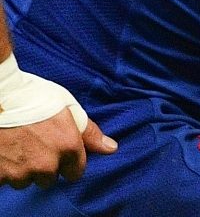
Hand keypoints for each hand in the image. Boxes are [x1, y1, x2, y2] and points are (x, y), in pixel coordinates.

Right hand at [0, 108, 116, 189]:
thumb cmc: (33, 96)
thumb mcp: (68, 107)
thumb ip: (89, 132)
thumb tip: (112, 148)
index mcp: (67, 146)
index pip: (76, 172)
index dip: (69, 161)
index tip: (60, 149)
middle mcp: (47, 164)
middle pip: (50, 178)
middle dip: (46, 165)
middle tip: (37, 143)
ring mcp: (22, 173)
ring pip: (27, 180)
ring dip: (25, 168)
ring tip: (20, 143)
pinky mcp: (1, 177)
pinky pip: (7, 180)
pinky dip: (7, 169)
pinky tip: (8, 149)